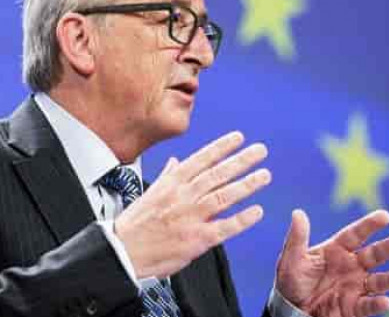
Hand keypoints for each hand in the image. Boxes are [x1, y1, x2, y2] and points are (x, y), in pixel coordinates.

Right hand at [115, 131, 270, 278]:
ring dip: (247, 185)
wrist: (123, 251)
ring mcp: (191, 217)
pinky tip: (257, 211)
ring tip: (264, 175)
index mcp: (172, 183)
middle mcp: (183, 196)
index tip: (239, 137)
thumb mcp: (151, 192)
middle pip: (217, 174)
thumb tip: (176, 162)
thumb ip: (167, 176)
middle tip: (260, 150)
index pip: (201, 159)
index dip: (222, 147)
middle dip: (241, 161)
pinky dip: (242, 219)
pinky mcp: (197, 240)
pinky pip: (225, 227)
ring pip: (224, 196)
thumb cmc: (136, 223)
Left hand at [275, 210, 388, 316]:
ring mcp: (355, 287)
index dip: (369, 225)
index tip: (385, 216)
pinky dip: (377, 304)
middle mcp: (351, 266)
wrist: (290, 309)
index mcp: (336, 250)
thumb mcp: (291, 258)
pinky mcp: (354, 308)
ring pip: (378, 281)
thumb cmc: (291, 280)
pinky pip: (368, 305)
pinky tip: (386, 300)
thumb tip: (298, 213)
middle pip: (373, 255)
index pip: (355, 235)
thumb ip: (297, 237)